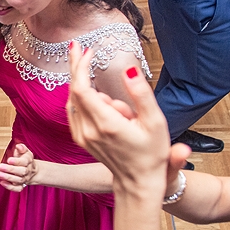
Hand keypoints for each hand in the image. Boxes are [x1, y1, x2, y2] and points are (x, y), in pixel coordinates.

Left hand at [0, 143, 36, 191]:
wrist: (32, 171)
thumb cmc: (25, 159)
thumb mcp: (25, 152)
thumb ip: (21, 148)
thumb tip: (18, 146)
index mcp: (28, 161)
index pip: (24, 162)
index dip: (17, 161)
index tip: (9, 160)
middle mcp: (27, 171)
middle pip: (21, 171)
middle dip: (10, 169)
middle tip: (0, 166)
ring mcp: (25, 179)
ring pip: (18, 180)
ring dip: (8, 177)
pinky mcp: (21, 186)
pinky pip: (17, 189)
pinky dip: (10, 187)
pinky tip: (2, 182)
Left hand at [66, 44, 169, 195]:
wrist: (138, 181)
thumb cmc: (151, 153)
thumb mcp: (155, 122)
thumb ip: (141, 94)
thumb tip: (129, 70)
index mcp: (106, 124)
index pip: (82, 88)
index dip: (80, 66)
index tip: (86, 50)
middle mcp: (88, 130)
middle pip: (74, 91)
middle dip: (76, 67)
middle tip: (80, 48)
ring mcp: (82, 136)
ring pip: (74, 100)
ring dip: (88, 88)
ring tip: (123, 110)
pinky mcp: (80, 138)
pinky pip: (74, 111)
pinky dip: (81, 98)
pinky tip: (99, 99)